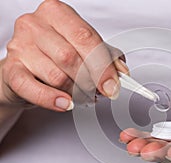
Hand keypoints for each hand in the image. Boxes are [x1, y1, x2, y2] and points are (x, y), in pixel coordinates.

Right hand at [0, 0, 127, 110]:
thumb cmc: (56, 53)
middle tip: (100, 92)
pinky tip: (66, 104)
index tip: (113, 85)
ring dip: (77, 92)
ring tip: (84, 95)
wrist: (27, 65)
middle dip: (91, 81)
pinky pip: (33, 89)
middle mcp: (35, 25)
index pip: (85, 37)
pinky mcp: (10, 70)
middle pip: (70, 57)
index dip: (103, 65)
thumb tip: (121, 72)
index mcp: (57, 13)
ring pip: (57, 76)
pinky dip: (53, 100)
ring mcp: (20, 46)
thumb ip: (106, 57)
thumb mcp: (85, 49)